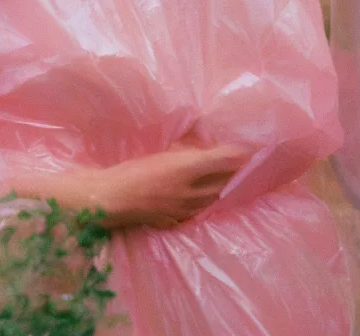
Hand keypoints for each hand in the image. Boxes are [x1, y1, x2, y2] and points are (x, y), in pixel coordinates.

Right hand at [99, 145, 248, 229]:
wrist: (110, 199)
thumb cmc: (131, 170)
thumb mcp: (159, 152)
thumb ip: (183, 147)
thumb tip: (200, 139)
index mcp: (185, 167)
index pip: (222, 158)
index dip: (238, 153)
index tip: (249, 148)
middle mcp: (191, 190)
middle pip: (225, 181)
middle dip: (237, 173)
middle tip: (247, 165)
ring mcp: (185, 208)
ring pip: (216, 198)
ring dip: (226, 189)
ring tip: (234, 181)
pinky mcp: (177, 221)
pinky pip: (200, 211)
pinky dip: (209, 203)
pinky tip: (210, 199)